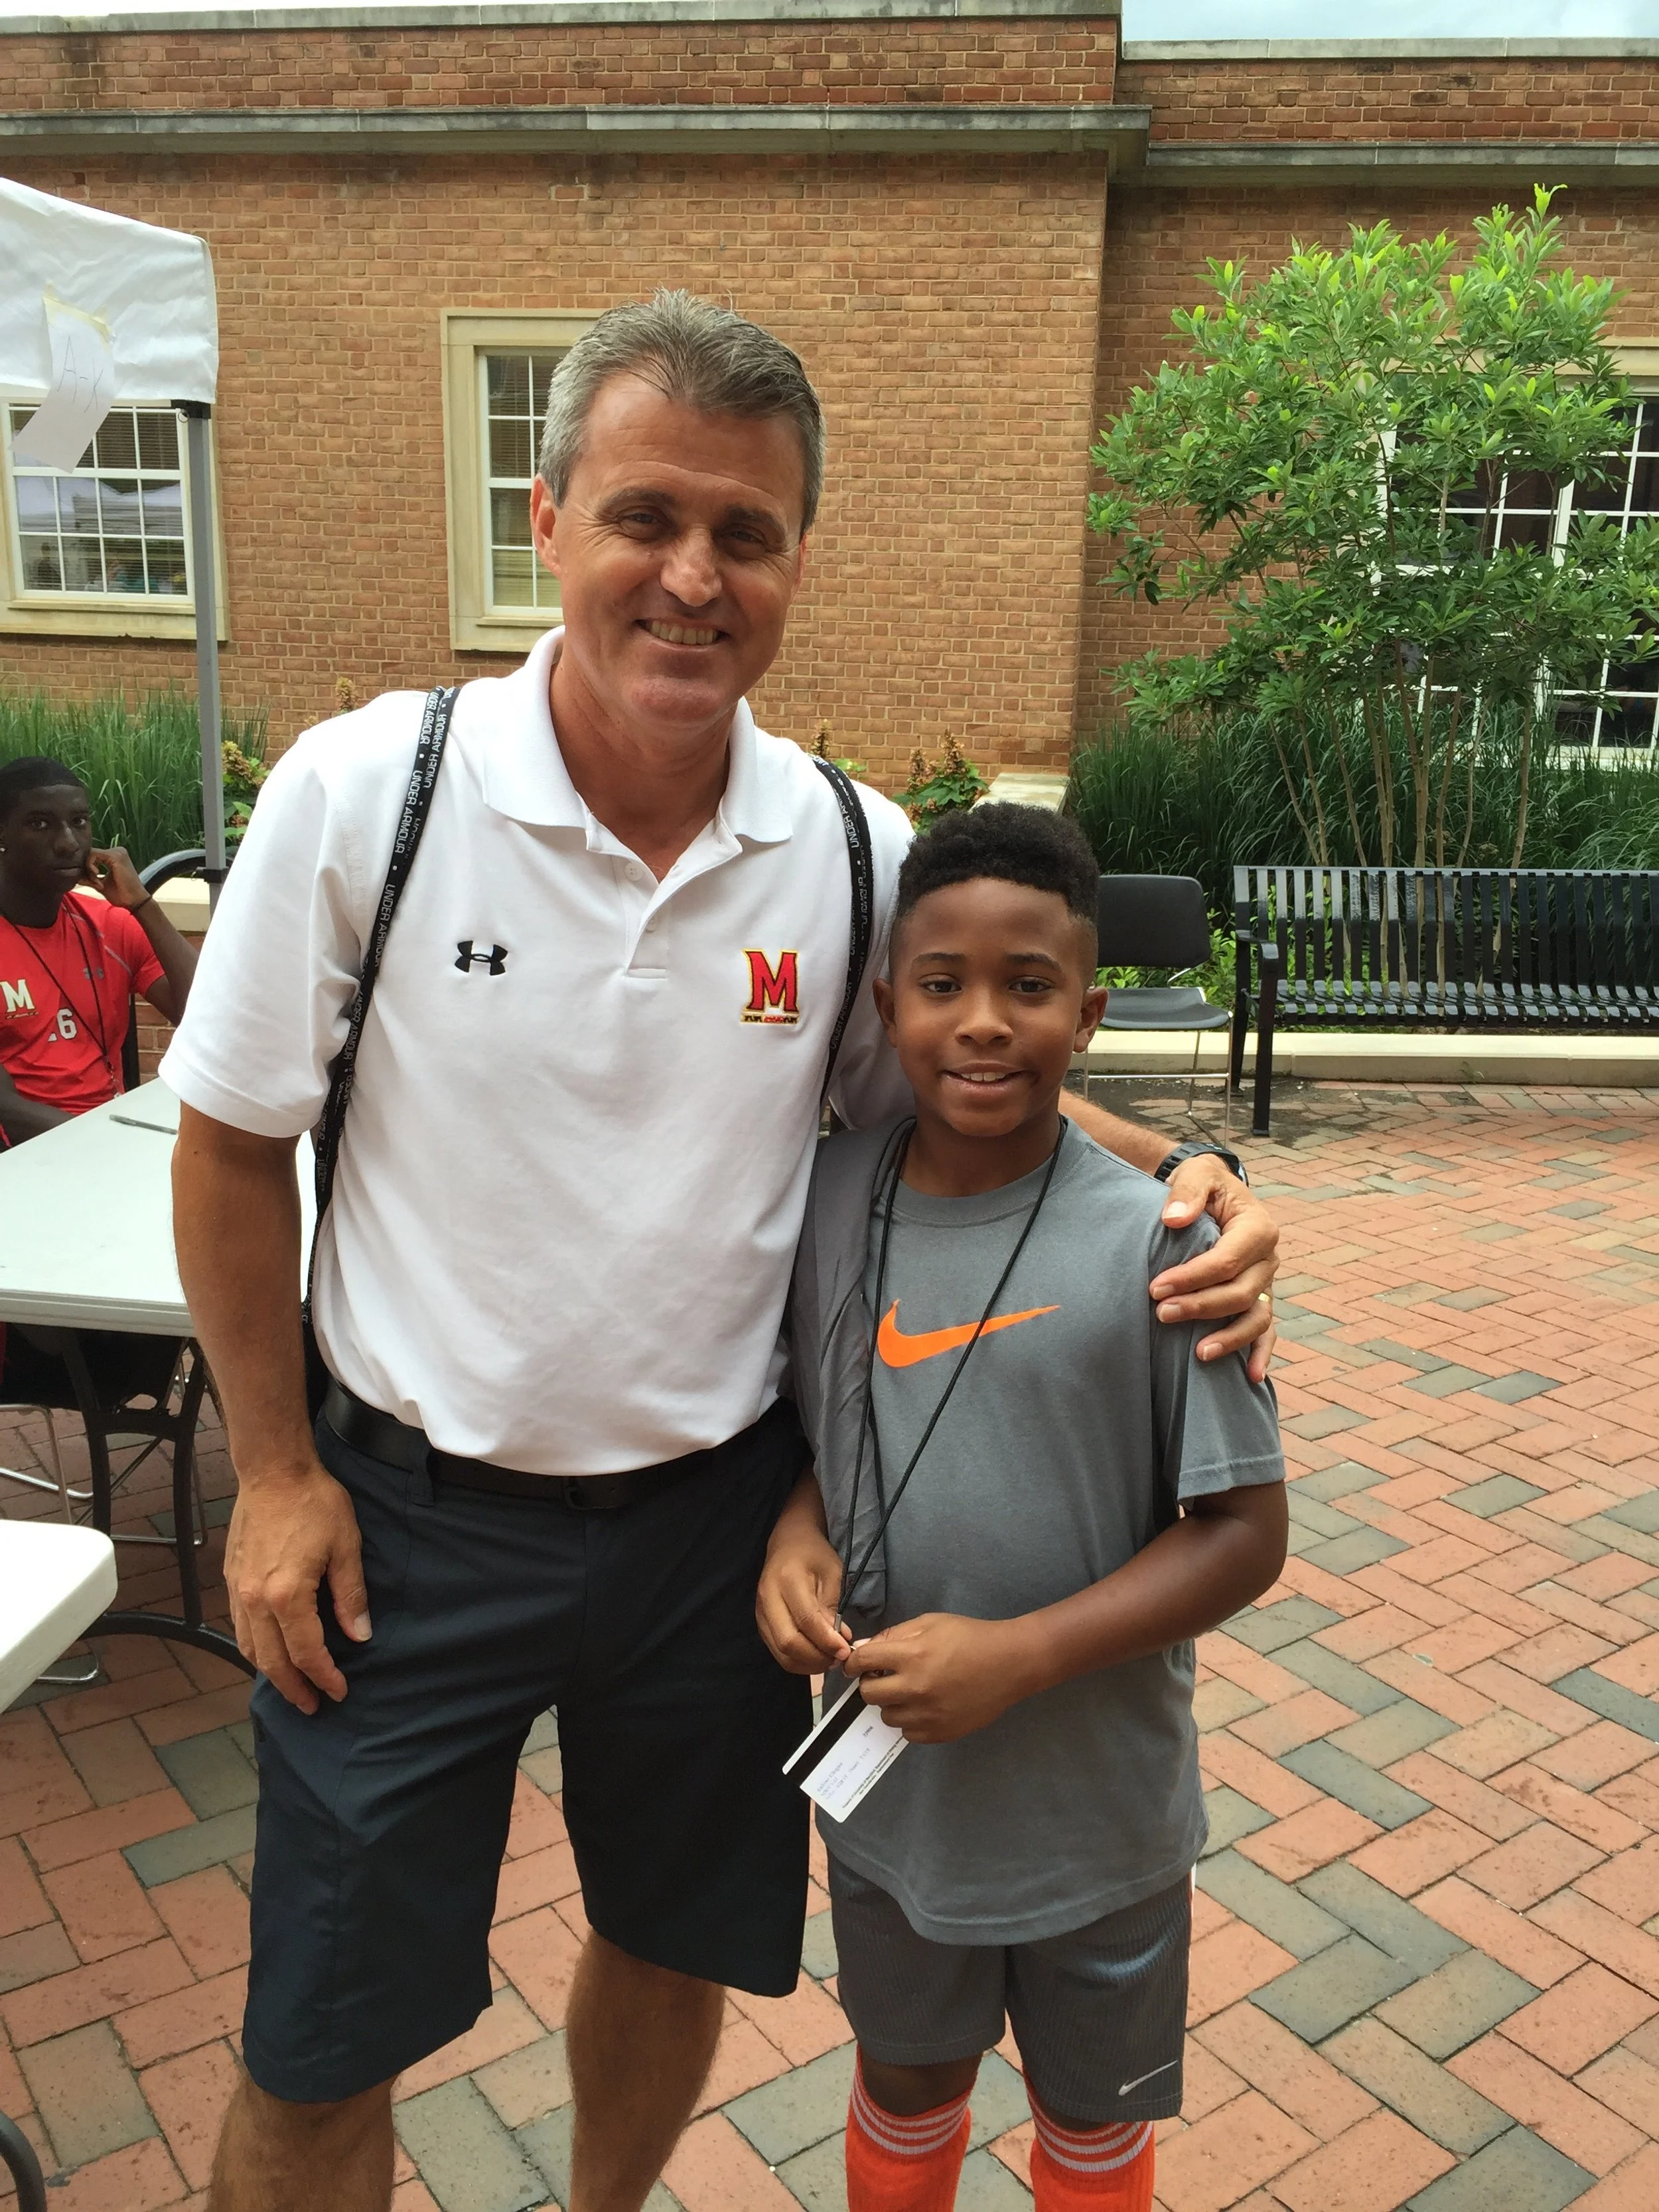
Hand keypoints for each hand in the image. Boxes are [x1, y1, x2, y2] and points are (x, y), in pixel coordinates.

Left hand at [81, 846, 149, 909]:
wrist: (134, 901)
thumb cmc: (121, 894)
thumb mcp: (101, 884)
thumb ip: (89, 878)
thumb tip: (74, 875)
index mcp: (114, 857)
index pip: (93, 855)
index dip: (86, 867)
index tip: (89, 881)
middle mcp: (117, 851)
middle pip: (90, 853)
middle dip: (86, 869)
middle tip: (93, 883)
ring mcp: (117, 852)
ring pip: (90, 854)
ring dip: (89, 870)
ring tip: (96, 883)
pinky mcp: (114, 856)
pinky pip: (93, 855)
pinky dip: (90, 867)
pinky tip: (97, 877)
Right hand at [223, 1461, 371, 1712]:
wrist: (273, 1471)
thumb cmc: (314, 1503)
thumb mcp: (346, 1547)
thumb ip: (351, 1595)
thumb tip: (360, 1635)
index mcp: (287, 1596)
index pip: (307, 1652)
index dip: (324, 1677)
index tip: (338, 1692)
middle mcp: (255, 1600)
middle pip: (272, 1661)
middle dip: (293, 1688)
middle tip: (312, 1706)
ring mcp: (238, 1591)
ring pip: (250, 1648)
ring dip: (270, 1672)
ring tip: (292, 1686)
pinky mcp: (231, 1579)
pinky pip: (240, 1627)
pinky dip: (254, 1648)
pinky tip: (270, 1650)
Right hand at [757, 1520, 849, 1674]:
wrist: (788, 1542)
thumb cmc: (815, 1554)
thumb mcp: (833, 1573)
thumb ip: (833, 1607)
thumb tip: (839, 1642)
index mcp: (788, 1578)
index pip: (806, 1619)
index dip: (827, 1641)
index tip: (846, 1651)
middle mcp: (768, 1597)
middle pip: (788, 1642)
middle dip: (816, 1658)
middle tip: (838, 1658)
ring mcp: (760, 1612)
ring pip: (781, 1652)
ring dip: (807, 1663)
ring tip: (829, 1659)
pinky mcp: (760, 1623)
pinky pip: (777, 1651)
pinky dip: (797, 1661)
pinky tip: (815, 1656)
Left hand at [844, 1613, 1026, 1742]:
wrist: (1010, 1663)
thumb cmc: (970, 1637)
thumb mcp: (931, 1622)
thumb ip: (895, 1635)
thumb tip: (865, 1650)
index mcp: (911, 1656)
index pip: (862, 1661)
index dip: (852, 1662)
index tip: (854, 1665)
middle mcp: (915, 1688)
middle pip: (869, 1694)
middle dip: (871, 1683)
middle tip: (885, 1677)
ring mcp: (928, 1714)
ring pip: (887, 1716)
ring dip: (892, 1703)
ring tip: (910, 1691)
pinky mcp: (941, 1733)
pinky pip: (908, 1734)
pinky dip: (911, 1721)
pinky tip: (925, 1706)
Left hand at [1151, 1158, 1278, 1381]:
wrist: (1213, 1192)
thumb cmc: (1203, 1184)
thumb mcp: (1196, 1175)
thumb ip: (1186, 1192)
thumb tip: (1174, 1219)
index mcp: (1258, 1227)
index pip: (1226, 1260)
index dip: (1192, 1278)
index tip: (1155, 1288)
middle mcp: (1268, 1259)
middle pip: (1239, 1292)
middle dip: (1200, 1307)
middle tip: (1160, 1314)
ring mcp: (1266, 1283)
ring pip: (1255, 1317)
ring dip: (1229, 1338)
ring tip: (1198, 1354)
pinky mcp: (1259, 1299)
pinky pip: (1266, 1330)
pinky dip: (1261, 1353)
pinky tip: (1251, 1377)